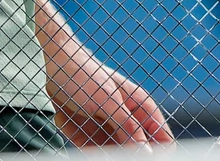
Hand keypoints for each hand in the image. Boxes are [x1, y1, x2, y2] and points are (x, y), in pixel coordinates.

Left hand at [49, 62, 173, 147]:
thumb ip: (128, 127)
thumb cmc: (84, 75)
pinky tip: (80, 133)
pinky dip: (88, 150)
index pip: (164, 141)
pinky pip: (95, 152)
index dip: (158, 154)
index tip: (140, 157)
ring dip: (104, 152)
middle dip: (125, 154)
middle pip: (139, 153)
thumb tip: (147, 151)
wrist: (56, 68)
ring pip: (116, 154)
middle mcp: (129, 122)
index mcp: (142, 109)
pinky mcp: (92, 137)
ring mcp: (111, 130)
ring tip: (90, 135)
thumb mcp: (107, 101)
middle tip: (109, 149)